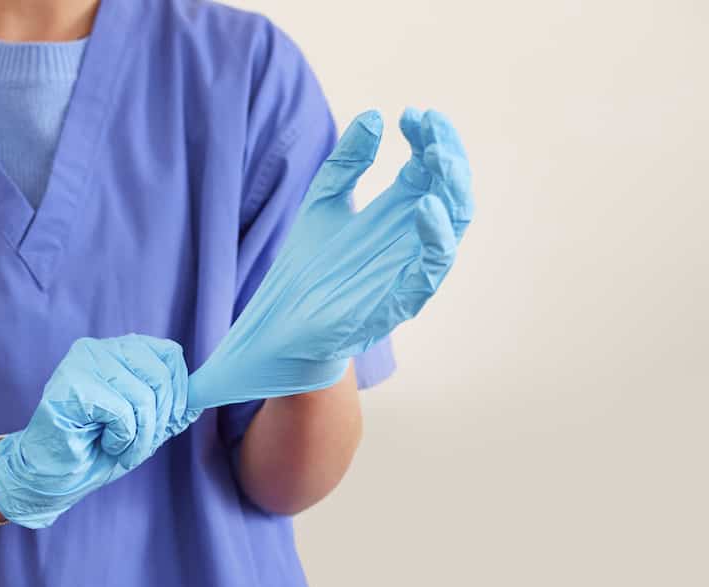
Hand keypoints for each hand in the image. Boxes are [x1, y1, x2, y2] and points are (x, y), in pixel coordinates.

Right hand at [0, 334, 199, 527]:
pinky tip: (102, 443)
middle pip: (162, 376)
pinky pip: (122, 413)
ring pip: (144, 397)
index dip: (179, 393)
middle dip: (159, 421)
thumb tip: (204, 395)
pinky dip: (122, 439)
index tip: (167, 421)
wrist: (52, 476)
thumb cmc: (96, 448)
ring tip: (119, 447)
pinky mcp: (71, 385)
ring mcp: (82, 362)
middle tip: (138, 444)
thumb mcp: (145, 425)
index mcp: (119, 350)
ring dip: (140, 437)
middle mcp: (99, 347)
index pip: (170, 354)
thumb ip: (171, 406)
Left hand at [187, 108, 473, 409]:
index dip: (428, 137)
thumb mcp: (323, 201)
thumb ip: (347, 162)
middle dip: (448, 153)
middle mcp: (411, 237)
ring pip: (455, 224)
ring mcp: (411, 267)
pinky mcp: (402, 299)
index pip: (429, 167)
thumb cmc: (307, 267)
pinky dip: (436, 235)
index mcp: (397, 213)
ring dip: (452, 187)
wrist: (281, 323)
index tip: (413, 113)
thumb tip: (373, 115)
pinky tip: (425, 205)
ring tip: (436, 155)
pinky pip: (433, 267)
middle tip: (431, 126)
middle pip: (452, 189)